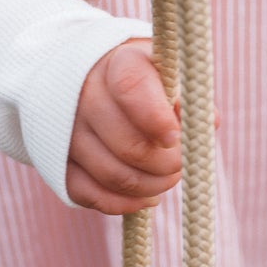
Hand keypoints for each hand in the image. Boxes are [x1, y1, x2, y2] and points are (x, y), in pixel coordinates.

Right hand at [67, 41, 181, 214]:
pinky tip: (146, 197)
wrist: (89, 79)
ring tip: (168, 179)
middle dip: (167, 164)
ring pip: (113, 175)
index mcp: (117, 64)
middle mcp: (84, 94)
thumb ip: (189, 95)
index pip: (133, 90)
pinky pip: (89, 195)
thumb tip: (208, 124)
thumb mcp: (168, 72)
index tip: (175, 136)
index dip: (157, 120)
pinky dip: (123, 203)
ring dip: (151, 187)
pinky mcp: (58, 161)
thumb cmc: (144, 78)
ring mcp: (67, 130)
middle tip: (181, 164)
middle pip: (129, 145)